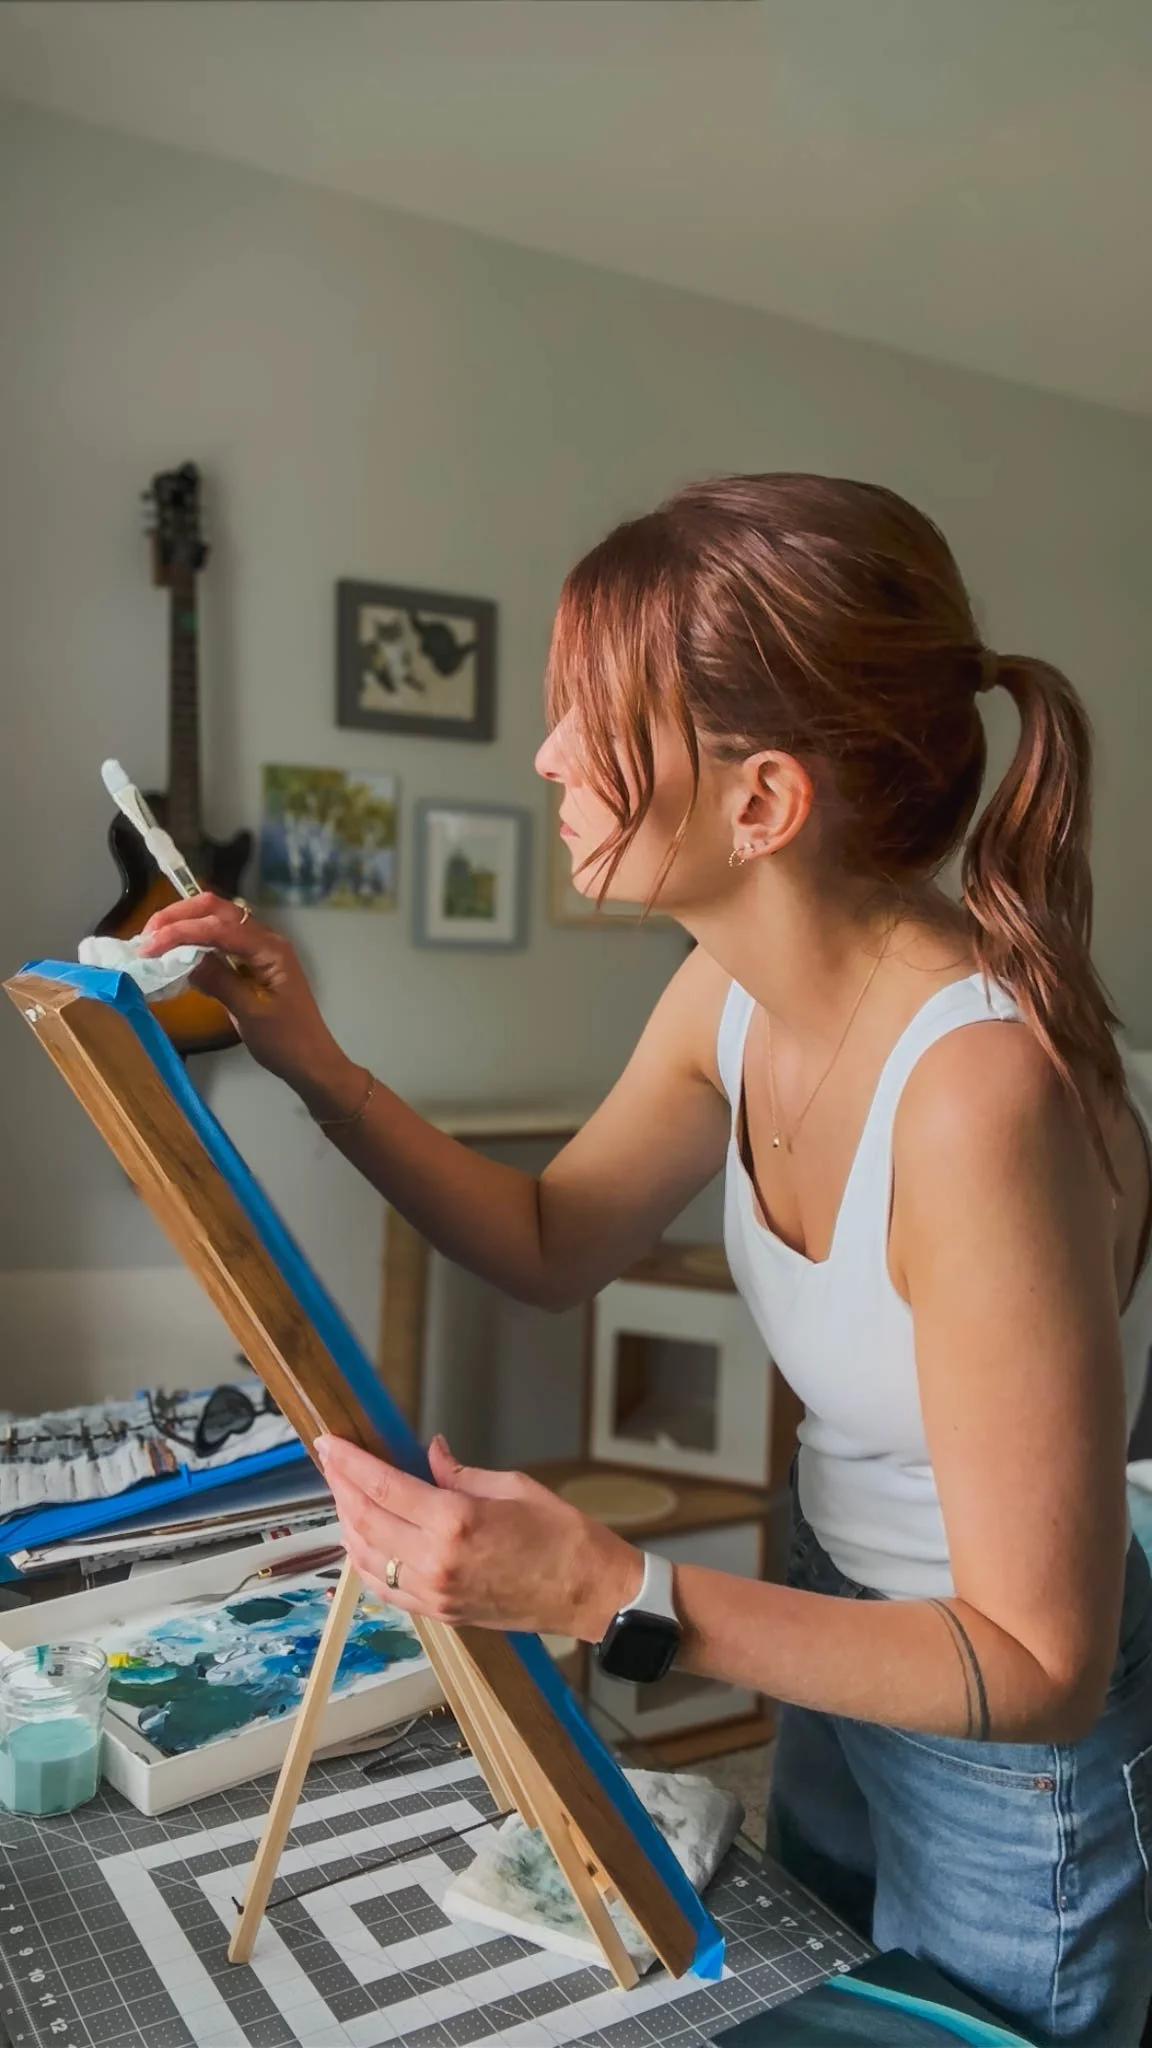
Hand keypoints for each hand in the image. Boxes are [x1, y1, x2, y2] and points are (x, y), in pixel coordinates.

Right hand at [137, 893, 354, 1102]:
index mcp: (270, 949)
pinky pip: (219, 942)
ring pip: (217, 921)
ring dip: (184, 925)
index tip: (148, 946)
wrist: (310, 1062)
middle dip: (179, 916)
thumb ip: (219, 981)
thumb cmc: (286, 1040)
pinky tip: (175, 955)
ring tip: (154, 942)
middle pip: (217, 910)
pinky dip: (195, 942)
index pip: (219, 926)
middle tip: (147, 936)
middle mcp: (265, 940)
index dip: (181, 931)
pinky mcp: (251, 964)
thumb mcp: (250, 1012)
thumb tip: (183, 958)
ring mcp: (258, 950)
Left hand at [316, 1433, 643, 1642]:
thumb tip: (431, 1457)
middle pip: (366, 1521)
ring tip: (342, 1496)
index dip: (349, 1463)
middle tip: (330, 1461)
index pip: (383, 1487)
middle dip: (341, 1487)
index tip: (330, 1443)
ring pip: (368, 1558)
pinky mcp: (441, 1612)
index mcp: (455, 1522)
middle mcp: (437, 1561)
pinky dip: (366, 1563)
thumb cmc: (563, 1537)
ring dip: (348, 1525)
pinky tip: (363, 1542)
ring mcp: (435, 1592)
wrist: (589, 1592)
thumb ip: (459, 1474)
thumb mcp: (512, 1486)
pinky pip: (387, 1589)